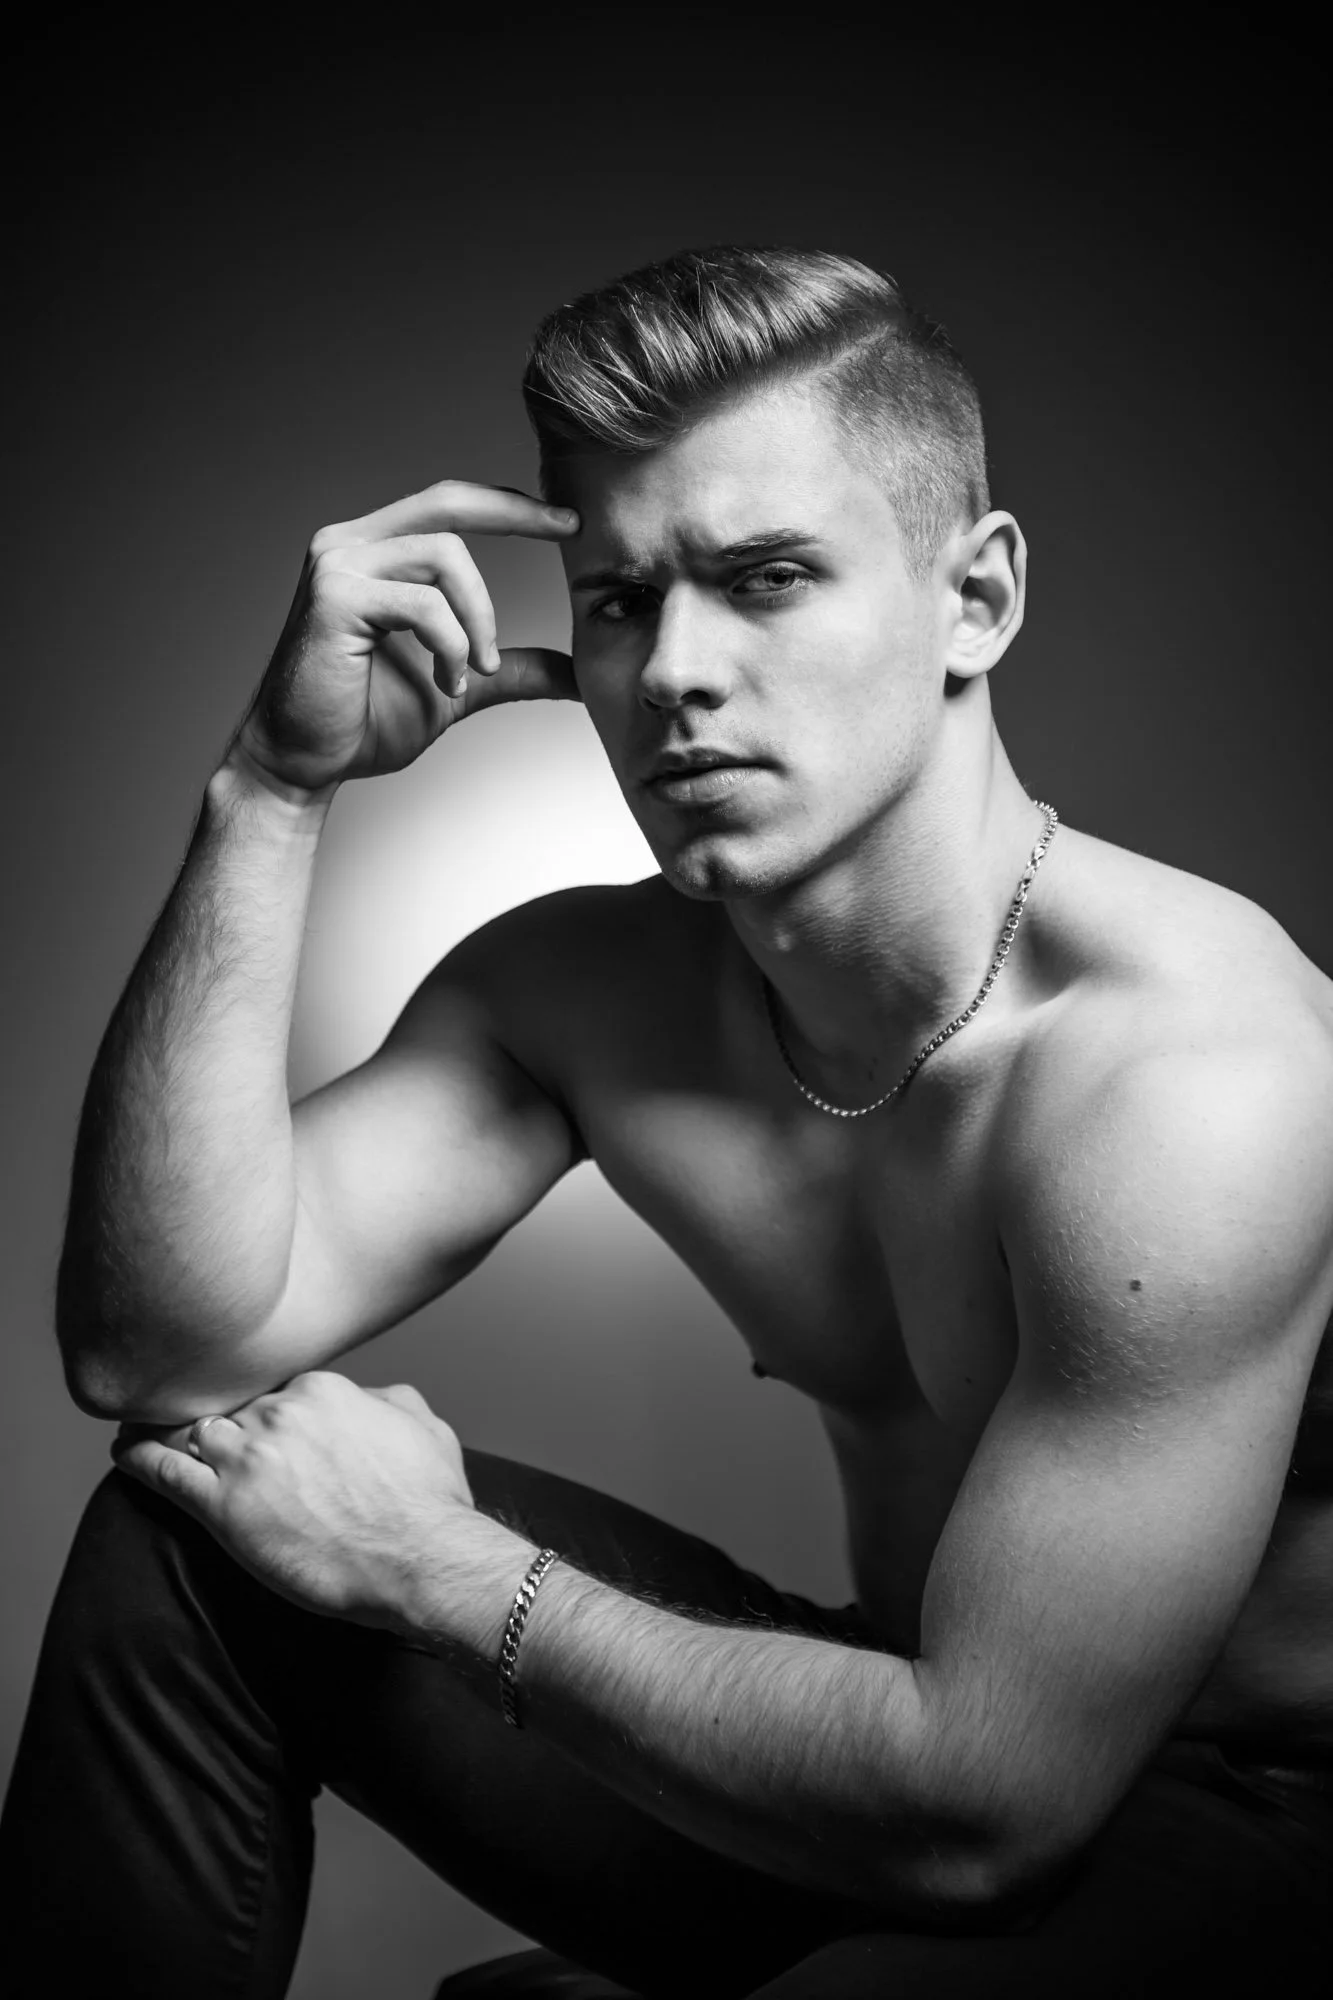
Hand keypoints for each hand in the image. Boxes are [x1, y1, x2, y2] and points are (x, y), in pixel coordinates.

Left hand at [112, 1372, 476, 1629]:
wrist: (422, 1558)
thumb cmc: (428, 1501)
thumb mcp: (423, 1424)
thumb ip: (385, 1401)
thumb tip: (367, 1401)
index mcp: (322, 1390)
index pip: (275, 1390)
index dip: (269, 1412)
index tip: (265, 1431)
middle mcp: (279, 1413)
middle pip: (232, 1409)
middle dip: (223, 1424)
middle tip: (210, 1439)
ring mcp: (248, 1458)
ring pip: (192, 1431)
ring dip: (170, 1430)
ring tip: (147, 1430)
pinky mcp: (224, 1507)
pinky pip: (165, 1471)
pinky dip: (140, 1457)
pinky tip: (124, 1450)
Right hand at [230, 480, 580, 798]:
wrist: (303, 764)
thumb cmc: (365, 723)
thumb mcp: (458, 686)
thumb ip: (509, 669)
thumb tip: (576, 673)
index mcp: (374, 551)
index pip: (448, 505)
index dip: (509, 506)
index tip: (568, 521)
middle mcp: (350, 544)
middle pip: (447, 502)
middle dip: (516, 512)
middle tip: (570, 529)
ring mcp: (337, 565)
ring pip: (445, 556)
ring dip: (480, 619)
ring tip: (475, 673)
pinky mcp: (334, 598)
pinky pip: (424, 605)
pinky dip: (452, 646)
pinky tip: (448, 684)